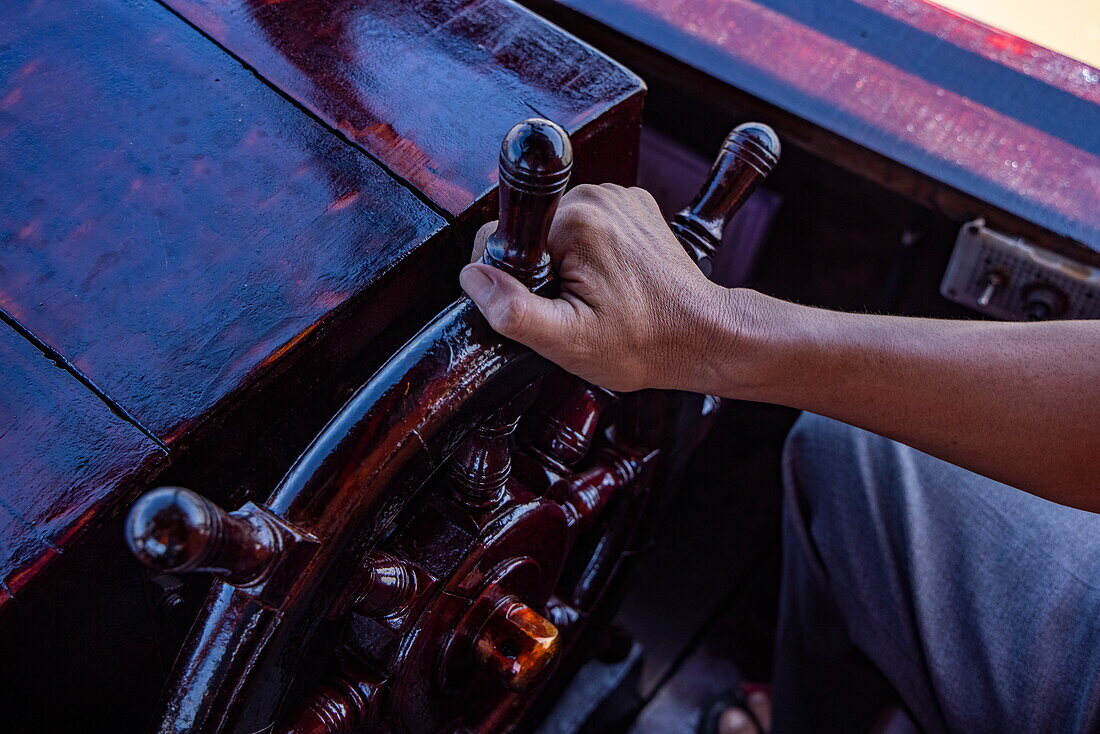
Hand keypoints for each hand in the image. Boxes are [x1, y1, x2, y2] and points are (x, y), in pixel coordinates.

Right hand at [459, 183, 735, 391]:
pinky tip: (611, 280)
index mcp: (575, 221)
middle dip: (540, 270)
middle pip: (532, 231)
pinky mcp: (633, 206)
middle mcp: (597, 196)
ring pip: (557, 228)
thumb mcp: (569, 342)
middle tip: (575, 306)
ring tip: (597, 295)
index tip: (544, 303)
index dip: (509, 278)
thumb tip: (473, 278)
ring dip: (564, 260)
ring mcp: (619, 197)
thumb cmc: (645, 343)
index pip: (502, 236)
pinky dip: (590, 251)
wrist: (703, 336)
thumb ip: (513, 310)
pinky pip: (588, 224)